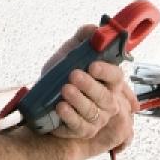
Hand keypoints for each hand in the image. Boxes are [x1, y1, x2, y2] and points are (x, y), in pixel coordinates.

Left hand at [48, 27, 138, 153]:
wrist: (43, 94)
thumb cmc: (62, 72)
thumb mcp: (70, 52)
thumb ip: (83, 38)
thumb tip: (94, 29)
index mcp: (109, 81)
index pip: (116, 76)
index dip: (106, 71)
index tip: (92, 65)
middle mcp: (107, 101)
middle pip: (105, 97)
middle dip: (89, 86)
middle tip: (73, 75)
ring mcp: (97, 118)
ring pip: (93, 112)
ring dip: (78, 100)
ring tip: (64, 89)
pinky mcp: (83, 130)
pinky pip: (79, 126)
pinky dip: (70, 117)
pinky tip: (60, 107)